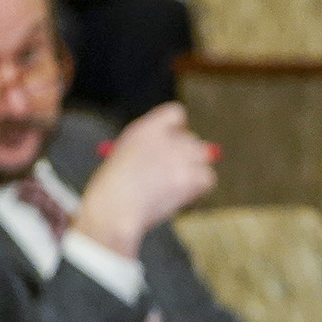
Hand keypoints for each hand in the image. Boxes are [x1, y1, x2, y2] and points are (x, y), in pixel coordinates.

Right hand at [71, 103, 219, 257]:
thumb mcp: (124, 156)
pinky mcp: (191, 177)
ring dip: (193, 171)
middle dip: (186, 154)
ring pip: (203, 157)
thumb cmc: (112, 188)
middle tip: (175, 172)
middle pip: (192, 138)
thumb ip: (151, 148)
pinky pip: (208, 177)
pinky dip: (199, 187)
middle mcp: (167, 138)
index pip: (176, 113)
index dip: (176, 128)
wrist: (114, 208)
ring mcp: (181, 157)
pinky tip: (181, 196)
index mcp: (146, 128)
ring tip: (172, 187)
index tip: (173, 142)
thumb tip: (181, 154)